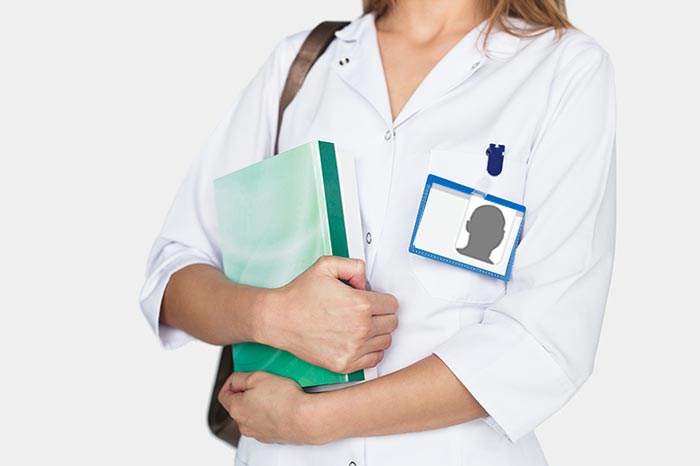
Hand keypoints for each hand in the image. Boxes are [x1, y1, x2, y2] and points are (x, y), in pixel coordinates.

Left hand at [218, 371, 317, 444]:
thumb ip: (239, 378)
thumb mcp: (257, 376)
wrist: (306, 418)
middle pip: (239, 404)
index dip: (231, 382)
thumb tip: (235, 381)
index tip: (240, 377)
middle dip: (248, 392)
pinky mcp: (273, 436)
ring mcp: (259, 433)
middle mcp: (244, 425)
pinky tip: (284, 404)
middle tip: (263, 382)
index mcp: (236, 410)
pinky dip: (273, 413)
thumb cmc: (284, 400)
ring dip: (261, 403)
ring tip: (276, 392)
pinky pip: (268, 421)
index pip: (223, 395)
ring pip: (254, 414)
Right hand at [263, 256, 398, 374]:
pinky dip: (370, 351)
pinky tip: (358, 341)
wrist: (278, 319)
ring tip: (360, 326)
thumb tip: (365, 280)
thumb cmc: (299, 295)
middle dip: (381, 315)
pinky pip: (374, 359)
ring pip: (386, 341)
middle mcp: (360, 328)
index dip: (382, 299)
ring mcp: (353, 349)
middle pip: (392, 323)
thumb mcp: (326, 266)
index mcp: (360, 304)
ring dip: (377, 333)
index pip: (392, 304)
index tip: (372, 300)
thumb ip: (353, 266)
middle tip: (365, 312)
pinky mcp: (345, 364)